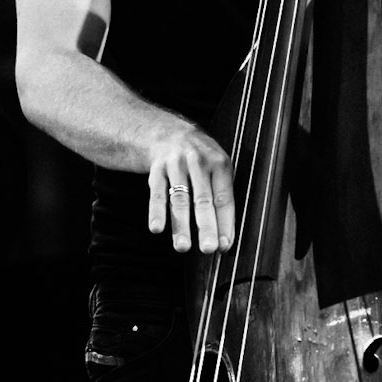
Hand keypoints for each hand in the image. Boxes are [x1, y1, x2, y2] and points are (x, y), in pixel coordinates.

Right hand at [146, 121, 235, 254]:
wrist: (168, 132)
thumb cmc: (199, 159)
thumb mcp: (217, 168)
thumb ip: (220, 197)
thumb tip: (225, 237)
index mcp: (219, 164)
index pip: (224, 198)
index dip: (225, 223)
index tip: (224, 245)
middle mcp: (198, 163)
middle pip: (203, 199)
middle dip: (206, 226)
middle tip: (208, 248)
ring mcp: (176, 165)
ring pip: (180, 199)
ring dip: (181, 225)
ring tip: (183, 247)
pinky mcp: (157, 169)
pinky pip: (157, 192)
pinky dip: (156, 211)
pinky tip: (157, 228)